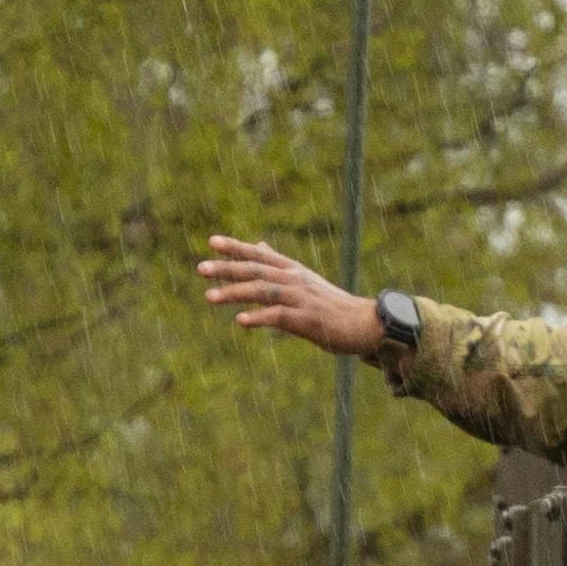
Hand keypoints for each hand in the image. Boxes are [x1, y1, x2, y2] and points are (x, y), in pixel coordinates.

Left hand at [195, 234, 399, 354]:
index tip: (212, 241)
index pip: (259, 255)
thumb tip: (258, 246)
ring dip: (234, 293)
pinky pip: (278, 316)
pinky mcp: (306, 319)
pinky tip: (240, 321)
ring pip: (262, 291)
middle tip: (201, 268)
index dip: (236, 247)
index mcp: (292, 270)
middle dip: (227, 269)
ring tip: (209, 297)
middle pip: (255, 270)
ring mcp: (300, 298)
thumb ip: (278, 265)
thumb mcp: (304, 279)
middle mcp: (294, 279)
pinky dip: (258, 318)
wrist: (365, 324)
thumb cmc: (331, 305)